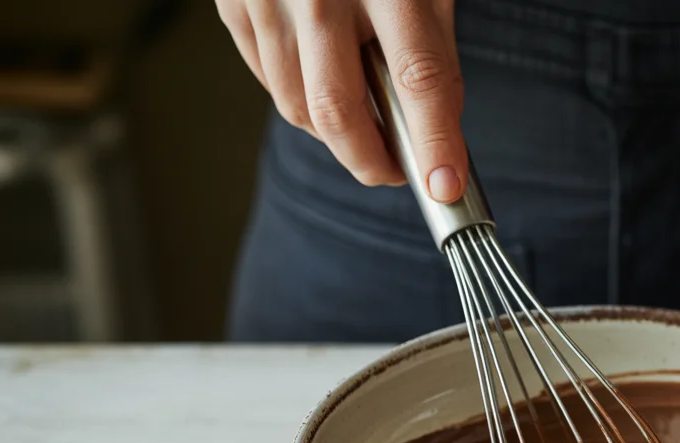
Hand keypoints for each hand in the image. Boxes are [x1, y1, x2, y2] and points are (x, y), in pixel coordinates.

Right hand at [216, 0, 465, 199]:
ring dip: (338, 135)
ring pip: (298, 107)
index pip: (418, 78)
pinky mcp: (233, 2)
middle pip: (338, 112)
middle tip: (398, 173)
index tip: (446, 187)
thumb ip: (433, 47)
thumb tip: (438, 127)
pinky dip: (301, 101)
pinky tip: (327, 84)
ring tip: (368, 125)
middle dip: (372, 162)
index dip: (435, 142)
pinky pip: (268, 81)